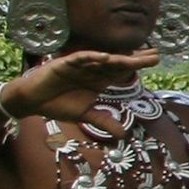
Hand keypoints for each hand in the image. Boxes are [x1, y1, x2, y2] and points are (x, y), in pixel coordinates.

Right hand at [5, 48, 159, 121]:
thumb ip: (103, 120)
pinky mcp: (63, 64)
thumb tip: (123, 134)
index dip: (138, 66)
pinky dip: (91, 58)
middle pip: (117, 63)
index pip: (122, 71)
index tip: (156, 60)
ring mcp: (79, 66)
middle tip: (155, 54)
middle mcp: (92, 70)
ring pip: (102, 60)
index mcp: (99, 80)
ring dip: (118, 57)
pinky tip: (105, 57)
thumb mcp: (85, 115)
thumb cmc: (58, 104)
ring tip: (136, 56)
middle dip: (135, 59)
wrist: (32, 102)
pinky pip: (79, 59)